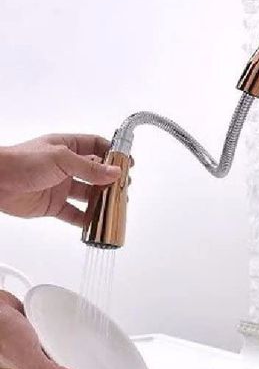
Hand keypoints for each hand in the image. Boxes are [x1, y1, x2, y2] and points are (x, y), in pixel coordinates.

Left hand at [0, 134, 120, 225]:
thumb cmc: (20, 161)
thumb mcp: (61, 158)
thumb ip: (90, 168)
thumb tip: (115, 172)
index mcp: (67, 147)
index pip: (96, 146)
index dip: (113, 153)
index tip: (127, 163)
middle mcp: (65, 166)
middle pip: (96, 173)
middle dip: (111, 181)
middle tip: (123, 189)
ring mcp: (60, 186)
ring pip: (88, 195)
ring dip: (102, 201)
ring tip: (115, 207)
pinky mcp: (53, 205)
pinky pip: (74, 214)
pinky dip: (86, 220)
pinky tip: (96, 223)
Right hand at [0, 290, 95, 368]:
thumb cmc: (1, 333)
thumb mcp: (28, 357)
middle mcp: (41, 357)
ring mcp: (40, 341)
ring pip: (66, 349)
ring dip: (81, 352)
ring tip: (101, 351)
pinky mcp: (38, 324)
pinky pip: (59, 330)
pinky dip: (71, 331)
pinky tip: (80, 326)